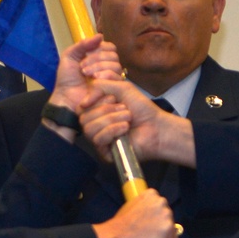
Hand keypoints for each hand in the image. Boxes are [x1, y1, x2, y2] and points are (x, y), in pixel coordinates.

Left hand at [49, 35, 121, 115]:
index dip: (99, 49)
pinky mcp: (113, 90)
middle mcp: (108, 67)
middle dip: (97, 59)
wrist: (66, 97)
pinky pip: (117, 78)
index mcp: (99, 58)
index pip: (109, 47)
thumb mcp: (70, 56)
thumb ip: (83, 44)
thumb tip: (101, 36)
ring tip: (86, 75)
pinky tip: (94, 81)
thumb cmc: (67, 79)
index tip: (84, 55)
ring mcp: (111, 79)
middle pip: (114, 56)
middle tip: (82, 68)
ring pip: (116, 66)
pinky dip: (105, 77)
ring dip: (100, 67)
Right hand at [80, 80, 195, 165]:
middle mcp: (95, 125)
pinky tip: (125, 128)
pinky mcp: (105, 152)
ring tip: (127, 118)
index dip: (95, 99)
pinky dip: (112, 131)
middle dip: (106, 110)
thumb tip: (83, 101)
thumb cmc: (141, 108)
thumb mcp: (121, 88)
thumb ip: (100, 85)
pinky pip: (97, 140)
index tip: (113, 98)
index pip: (81, 106)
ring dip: (111, 120)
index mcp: (96, 110)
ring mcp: (99, 139)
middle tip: (124, 109)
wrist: (156, 126)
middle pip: (84, 118)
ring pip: (89, 129)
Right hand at [93, 190, 178, 237]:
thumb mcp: (130, 206)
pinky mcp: (168, 231)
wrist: (116, 237)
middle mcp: (161, 203)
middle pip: (168, 217)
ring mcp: (166, 216)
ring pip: (172, 230)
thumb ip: (142, 207)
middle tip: (152, 234)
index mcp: (151, 195)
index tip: (153, 223)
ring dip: (166, 237)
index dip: (157, 217)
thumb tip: (148, 215)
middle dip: (162, 226)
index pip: (161, 206)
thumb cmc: (120, 225)